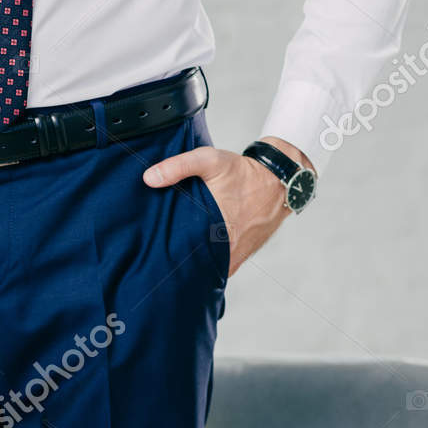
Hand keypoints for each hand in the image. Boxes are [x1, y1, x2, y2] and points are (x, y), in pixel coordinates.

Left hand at [142, 136, 311, 274]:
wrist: (278, 181)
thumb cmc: (243, 172)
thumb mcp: (209, 160)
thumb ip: (178, 167)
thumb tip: (149, 179)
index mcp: (216, 229)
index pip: (184, 253)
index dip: (168, 253)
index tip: (154, 249)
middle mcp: (228, 249)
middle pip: (195, 263)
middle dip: (178, 259)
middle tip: (160, 252)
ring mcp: (237, 255)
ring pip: (209, 267)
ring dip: (195, 261)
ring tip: (176, 253)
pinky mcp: (243, 255)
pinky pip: (222, 265)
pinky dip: (210, 260)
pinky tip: (196, 252)